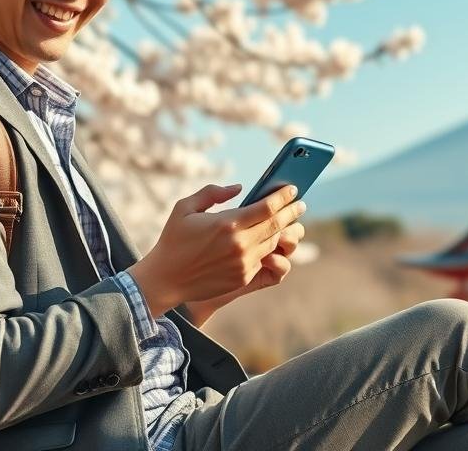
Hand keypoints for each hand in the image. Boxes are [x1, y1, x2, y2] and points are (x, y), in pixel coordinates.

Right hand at [128, 183, 306, 317]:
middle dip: (292, 212)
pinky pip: (263, 258)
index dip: (283, 196)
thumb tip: (239, 188)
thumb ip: (213, 192)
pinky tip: (270, 239)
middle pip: (277, 225)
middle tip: (300, 203)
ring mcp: (243, 263)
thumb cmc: (174, 239)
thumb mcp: (185, 207)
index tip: (292, 188)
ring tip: (289, 221)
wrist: (166, 279)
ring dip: (283, 230)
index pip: (267, 207)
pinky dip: (267, 247)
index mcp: (227, 223)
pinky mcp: (243, 277)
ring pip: (273, 242)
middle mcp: (240, 244)